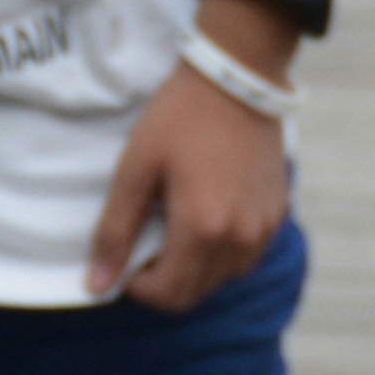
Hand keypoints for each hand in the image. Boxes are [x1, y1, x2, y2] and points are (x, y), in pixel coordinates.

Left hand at [89, 46, 289, 308]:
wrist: (237, 79)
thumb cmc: (179, 118)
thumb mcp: (136, 168)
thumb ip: (115, 231)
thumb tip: (96, 285)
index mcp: (203, 229)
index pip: (167, 296)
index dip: (138, 286)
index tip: (128, 255)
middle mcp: (240, 240)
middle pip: (194, 294)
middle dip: (164, 281)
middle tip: (148, 239)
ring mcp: (264, 230)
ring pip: (221, 279)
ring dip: (193, 268)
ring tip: (177, 223)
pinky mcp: (277, 216)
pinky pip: (244, 257)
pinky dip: (220, 251)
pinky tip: (207, 213)